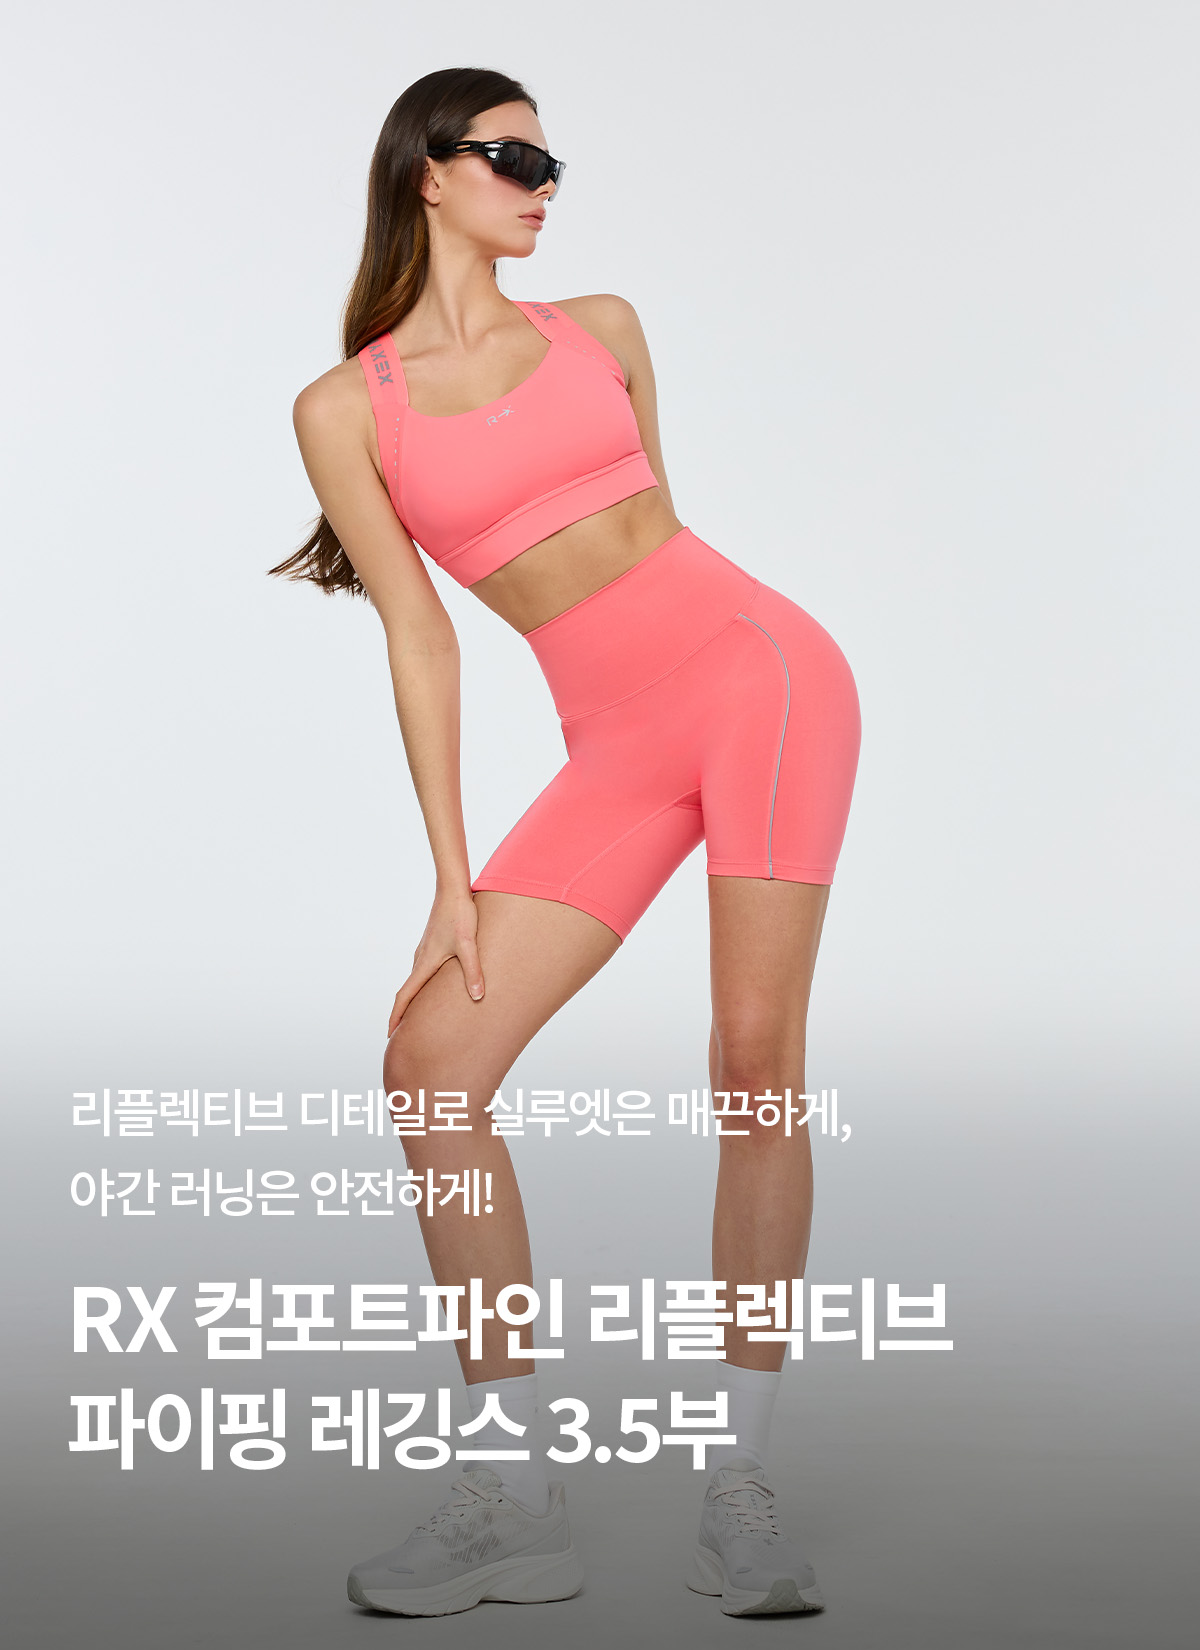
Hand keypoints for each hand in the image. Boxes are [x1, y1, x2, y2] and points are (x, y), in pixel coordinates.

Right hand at [387, 887, 484, 1035]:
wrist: (452, 889)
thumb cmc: (460, 914)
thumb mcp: (468, 944)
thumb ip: (472, 971)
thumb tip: (478, 997)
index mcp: (424, 963)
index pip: (405, 996)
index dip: (397, 1017)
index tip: (391, 1035)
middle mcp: (421, 959)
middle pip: (407, 992)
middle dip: (403, 1014)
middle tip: (402, 1034)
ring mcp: (426, 951)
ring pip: (416, 981)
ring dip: (413, 999)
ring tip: (418, 1017)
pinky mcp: (433, 944)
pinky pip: (424, 971)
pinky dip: (423, 986)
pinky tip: (434, 988)